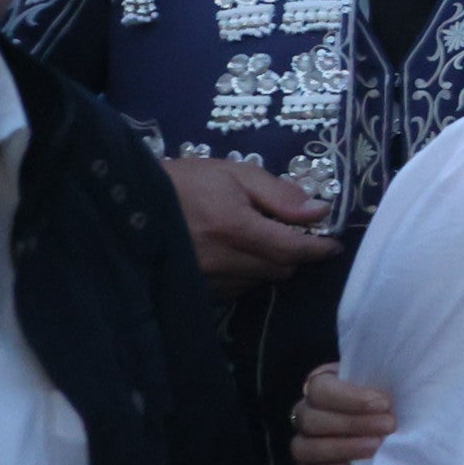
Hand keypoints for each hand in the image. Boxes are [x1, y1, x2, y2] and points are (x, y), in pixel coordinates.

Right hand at [165, 151, 339, 289]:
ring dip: (269, 264)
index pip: (291, 249)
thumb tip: (320, 211)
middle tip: (292, 233)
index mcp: (234, 228)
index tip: (333, 245)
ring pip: (260, 282)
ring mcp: (205, 280)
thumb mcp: (235, 174)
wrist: (130, 202)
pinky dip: (246, 274)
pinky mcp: (195, 290)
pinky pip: (236, 289)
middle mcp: (221, 261)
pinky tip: (236, 254)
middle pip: (280, 269)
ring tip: (258, 240)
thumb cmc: (186, 181)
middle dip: (293, 253)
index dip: (317, 248)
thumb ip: (279, 194)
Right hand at [286, 366, 395, 464]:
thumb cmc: (392, 400)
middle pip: (310, 420)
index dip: (350, 397)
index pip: (319, 388)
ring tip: (374, 448)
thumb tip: (390, 396)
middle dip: (352, 424)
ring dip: (339, 449)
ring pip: (302, 448)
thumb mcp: (390, 383)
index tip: (384, 403)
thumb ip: (385, 382)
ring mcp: (303, 444)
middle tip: (388, 426)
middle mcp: (306, 413)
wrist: (395, 425)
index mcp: (322, 384)